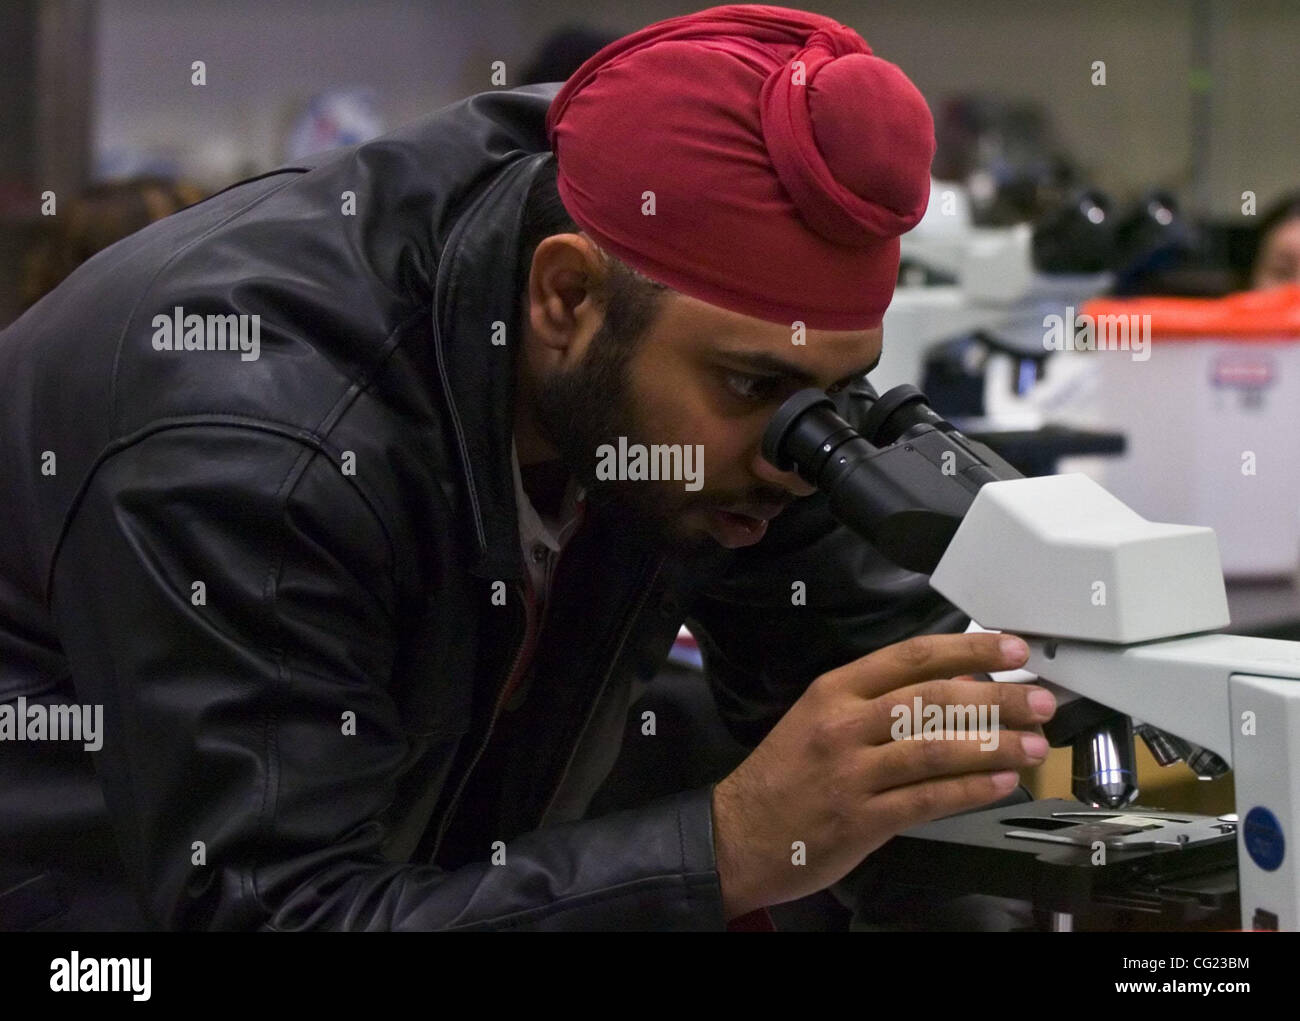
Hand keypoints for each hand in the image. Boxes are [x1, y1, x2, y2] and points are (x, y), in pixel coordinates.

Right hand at [711, 631, 1054, 919]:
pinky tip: (1000, 782)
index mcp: (833, 691)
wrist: (737, 832)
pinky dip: (970, 790)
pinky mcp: (861, 819)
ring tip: (1033, 743)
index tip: (1010, 647)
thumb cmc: (784, 775)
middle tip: (1040, 699)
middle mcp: (843, 725)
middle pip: (932, 699)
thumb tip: (953, 687)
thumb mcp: (819, 719)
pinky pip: (927, 799)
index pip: (911, 657)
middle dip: (996, 696)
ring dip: (994, 744)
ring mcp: (852, 773)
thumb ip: (878, 703)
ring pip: (935, 748)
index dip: (967, 649)